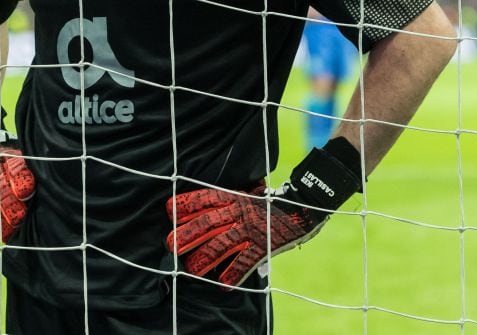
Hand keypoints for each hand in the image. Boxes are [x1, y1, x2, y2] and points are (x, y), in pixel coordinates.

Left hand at [166, 140, 361, 287]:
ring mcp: (252, 229)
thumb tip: (215, 203)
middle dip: (187, 234)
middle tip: (170, 244)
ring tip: (191, 268)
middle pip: (208, 222)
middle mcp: (240, 212)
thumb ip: (235, 198)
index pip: (207, 197)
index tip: (169, 209)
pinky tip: (224, 283)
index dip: (187, 203)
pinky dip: (235, 272)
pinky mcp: (265, 245)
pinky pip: (247, 260)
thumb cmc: (276, 200)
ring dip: (205, 256)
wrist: (307, 203)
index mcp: (236, 197)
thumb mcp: (252, 193)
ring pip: (222, 243)